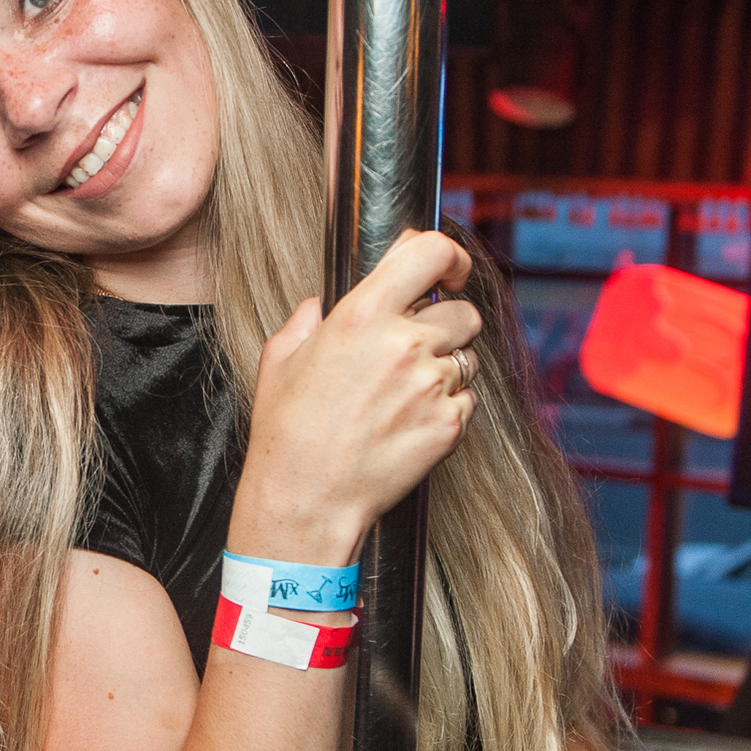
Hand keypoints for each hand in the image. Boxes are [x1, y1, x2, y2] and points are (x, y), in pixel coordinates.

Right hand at [232, 229, 479, 564]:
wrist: (306, 498)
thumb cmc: (287, 431)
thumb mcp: (281, 360)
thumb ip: (306, 320)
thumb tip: (320, 306)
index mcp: (362, 315)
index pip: (431, 252)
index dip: (449, 257)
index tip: (449, 270)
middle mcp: (404, 344)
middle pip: (464, 311)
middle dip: (447, 325)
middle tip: (418, 348)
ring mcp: (432, 386)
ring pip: (468, 358)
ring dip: (447, 368)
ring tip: (406, 395)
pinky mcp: (450, 425)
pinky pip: (468, 400)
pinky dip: (449, 408)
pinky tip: (410, 423)